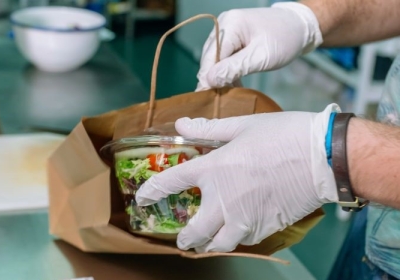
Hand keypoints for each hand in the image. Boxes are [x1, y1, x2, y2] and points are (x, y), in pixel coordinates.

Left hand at [135, 104, 339, 252]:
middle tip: (182, 239)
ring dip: (208, 244)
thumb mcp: (241, 126)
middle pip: (194, 231)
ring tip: (206, 242)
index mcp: (214, 170)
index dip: (152, 192)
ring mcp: (245, 218)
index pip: (171, 183)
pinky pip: (243, 242)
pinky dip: (234, 240)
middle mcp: (223, 199)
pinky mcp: (266, 227)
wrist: (322, 156)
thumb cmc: (281, 135)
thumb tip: (181, 124)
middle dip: (184, 238)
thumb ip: (208, 129)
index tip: (142, 200)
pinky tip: (235, 233)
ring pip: (218, 244)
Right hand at [196, 2, 322, 90]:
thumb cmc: (285, 40)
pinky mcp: (232, 37)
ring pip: (215, 59)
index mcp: (230, 24)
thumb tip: (209, 80)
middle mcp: (223, 24)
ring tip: (226, 95)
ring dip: (220, 77)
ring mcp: (227, 30)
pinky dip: (227, 71)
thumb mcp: (261, 57)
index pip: (210, 56)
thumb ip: (234, 68)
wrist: (300, 27)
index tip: (207, 100)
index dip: (208, 78)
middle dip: (213, 79)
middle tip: (217, 101)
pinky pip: (223, 57)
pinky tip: (233, 85)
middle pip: (209, 57)